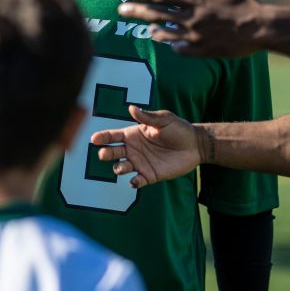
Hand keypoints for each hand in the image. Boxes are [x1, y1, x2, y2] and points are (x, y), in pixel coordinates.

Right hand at [90, 105, 204, 187]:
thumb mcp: (164, 119)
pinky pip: (137, 181)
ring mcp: (140, 163)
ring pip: (122, 167)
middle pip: (113, 152)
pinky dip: (134, 182)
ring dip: (118, 168)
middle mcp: (133, 150)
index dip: (103, 137)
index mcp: (133, 134)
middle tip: (103, 154)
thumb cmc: (179, 129)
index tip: (94, 139)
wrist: (195, 145)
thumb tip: (131, 108)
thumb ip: (148, 117)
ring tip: (121, 167)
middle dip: (106, 153)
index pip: (113, 136)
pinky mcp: (150, 176)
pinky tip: (135, 181)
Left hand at [117, 0, 267, 57]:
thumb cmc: (247, 2)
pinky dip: (173, 44)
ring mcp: (195, 36)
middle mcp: (191, 19)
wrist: (262, 29)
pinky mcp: (202, 51)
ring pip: (165, 34)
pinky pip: (181, 48)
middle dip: (136, 11)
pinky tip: (170, 41)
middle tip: (120, 10)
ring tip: (147, 27)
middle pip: (156, 15)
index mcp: (196, 0)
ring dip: (153, 29)